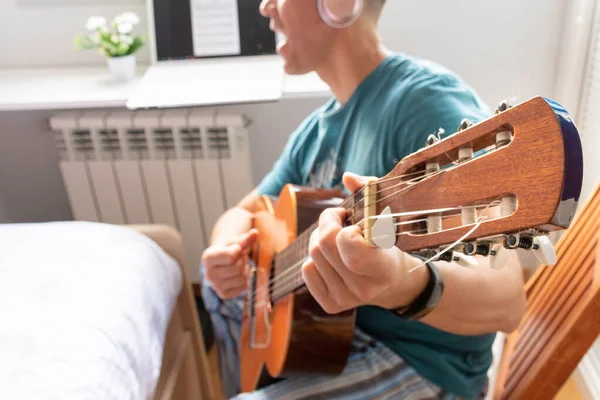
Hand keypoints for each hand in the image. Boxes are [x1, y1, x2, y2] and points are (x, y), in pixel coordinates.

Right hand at [202, 230, 257, 299]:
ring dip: (244, 270)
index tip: (235, 248)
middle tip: (238, 258)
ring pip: (242, 278)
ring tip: (237, 266)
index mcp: (208, 258)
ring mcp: (215, 286)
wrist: (221, 261)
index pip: (231, 256)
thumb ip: (245, 238)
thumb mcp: (235, 242)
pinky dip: (245, 280)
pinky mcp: (223, 294)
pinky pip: (243, 287)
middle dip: (242, 260)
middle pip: (237, 268)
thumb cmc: (228, 249)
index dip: (238, 250)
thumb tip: (255, 233)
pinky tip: (237, 275)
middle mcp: (209, 274)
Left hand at [301, 172, 428, 313]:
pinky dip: (315, 257)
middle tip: (340, 217)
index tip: (357, 223)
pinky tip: (333, 256)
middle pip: (323, 244)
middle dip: (327, 222)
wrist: (393, 282)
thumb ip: (370, 192)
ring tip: (338, 237)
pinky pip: (306, 270)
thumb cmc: (388, 242)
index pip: (349, 245)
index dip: (346, 228)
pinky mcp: (331, 305)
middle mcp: (365, 289)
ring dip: (320, 238)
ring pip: (312, 255)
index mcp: (385, 268)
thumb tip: (347, 177)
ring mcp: (346, 300)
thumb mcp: (387, 217)